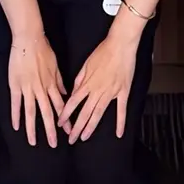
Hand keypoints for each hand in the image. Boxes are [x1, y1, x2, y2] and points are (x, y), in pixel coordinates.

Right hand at [6, 37, 66, 147]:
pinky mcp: (16, 86)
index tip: (69, 131)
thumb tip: (65, 92)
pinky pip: (16, 104)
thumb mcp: (56, 65)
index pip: (60, 106)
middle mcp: (41, 89)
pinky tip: (15, 126)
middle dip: (51, 130)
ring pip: (31, 113)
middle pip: (47, 114)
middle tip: (54, 144)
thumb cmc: (43, 49)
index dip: (65, 120)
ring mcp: (28, 88)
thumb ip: (59, 81)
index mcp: (52, 84)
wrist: (29, 39)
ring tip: (33, 141)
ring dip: (32, 128)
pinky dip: (16, 116)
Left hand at [61, 28, 140, 142]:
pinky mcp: (123, 92)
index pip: (73, 102)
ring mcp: (111, 93)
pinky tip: (119, 133)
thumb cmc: (103, 51)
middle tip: (71, 139)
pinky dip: (120, 122)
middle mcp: (97, 90)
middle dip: (76, 127)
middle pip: (84, 112)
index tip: (60, 124)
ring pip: (99, 113)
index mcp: (87, 83)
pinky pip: (121, 110)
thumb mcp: (86, 63)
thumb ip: (79, 80)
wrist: (121, 45)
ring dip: (91, 127)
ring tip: (85, 137)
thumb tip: (73, 92)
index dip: (65, 114)